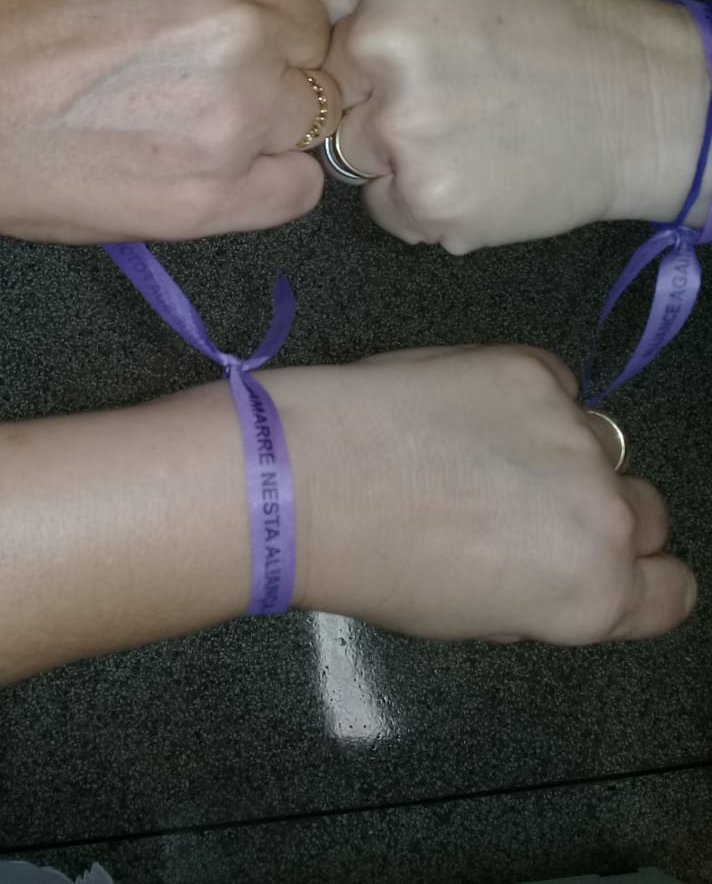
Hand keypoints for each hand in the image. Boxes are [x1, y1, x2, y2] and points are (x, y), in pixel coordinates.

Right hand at [0, 0, 338, 242]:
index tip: (256, 7)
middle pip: (316, 38)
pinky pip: (300, 187)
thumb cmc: (9, 14)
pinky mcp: (217, 197)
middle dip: (276, 50)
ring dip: (274, 117)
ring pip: (315, 112)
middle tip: (208, 71)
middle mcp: (247, 24)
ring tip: (200, 123)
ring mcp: (240, 116)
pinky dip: (271, 178)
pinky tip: (219, 169)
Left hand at [270, 345, 693, 641]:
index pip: (672, 589)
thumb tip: (556, 562)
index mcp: (595, 592)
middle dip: (596, 511)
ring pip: (600, 441)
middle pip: (643, 511)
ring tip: (476, 449)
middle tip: (520, 505)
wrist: (312, 478)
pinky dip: (525, 397)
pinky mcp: (534, 368)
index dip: (635, 579)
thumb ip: (544, 591)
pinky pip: (557, 384)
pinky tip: (463, 407)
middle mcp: (607, 512)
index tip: (588, 564)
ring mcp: (575, 432)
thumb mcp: (474, 617)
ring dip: (560, 449)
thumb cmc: (379, 567)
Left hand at [317, 0, 708, 251]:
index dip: (363, 44)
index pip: (316, 19)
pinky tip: (475, 170)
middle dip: (375, 100)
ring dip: (397, 155)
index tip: (419, 47)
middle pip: (330, 91)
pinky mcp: (424, 196)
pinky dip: (420, 201)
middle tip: (453, 93)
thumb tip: (296, 30)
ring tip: (470, 132)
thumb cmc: (547, 32)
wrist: (638, 102)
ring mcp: (401, 124)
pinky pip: (384, 207)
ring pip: (353, 153)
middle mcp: (382, 37)